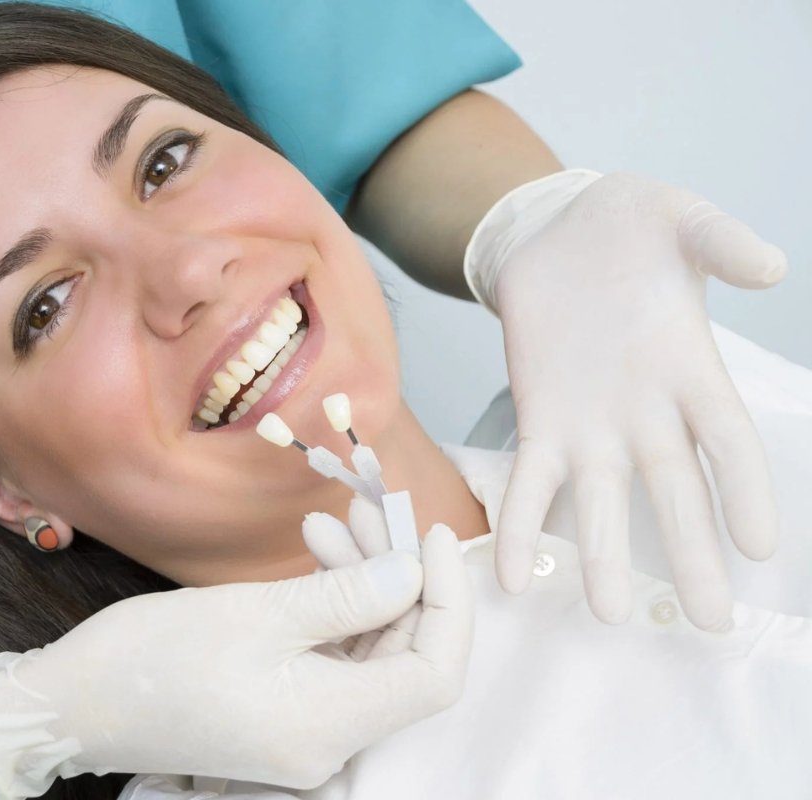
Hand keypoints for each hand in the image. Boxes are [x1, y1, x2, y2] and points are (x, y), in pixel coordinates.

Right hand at [0, 545, 470, 797]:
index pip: (434, 671)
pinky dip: (332, 609)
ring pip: (367, 654)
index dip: (448, 600)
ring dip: (363, 586)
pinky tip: (313, 556)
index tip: (434, 535)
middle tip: (376, 510)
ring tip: (333, 522)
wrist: (76, 703)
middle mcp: (328, 741)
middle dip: (401, 578)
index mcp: (329, 724)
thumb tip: (414, 572)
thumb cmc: (154, 657)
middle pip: (402, 658)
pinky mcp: (282, 715)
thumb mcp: (257, 612)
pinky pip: (331, 660)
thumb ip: (348, 595)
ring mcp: (305, 732)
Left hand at [468, 170, 786, 629]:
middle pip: (675, 492)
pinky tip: (511, 574)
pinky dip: (522, 525)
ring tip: (607, 613)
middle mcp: (648, 411)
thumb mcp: (678, 217)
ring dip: (604, 556)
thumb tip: (769, 265)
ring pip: (603, 501)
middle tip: (709, 620)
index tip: (762, 546)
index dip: (746, 490)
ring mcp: (592, 423)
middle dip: (692, 554)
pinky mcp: (539, 419)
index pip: (728, 441)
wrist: (554, 230)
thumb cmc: (627, 226)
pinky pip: (530, 481)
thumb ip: (720, 241)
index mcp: (692, 369)